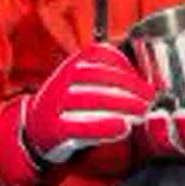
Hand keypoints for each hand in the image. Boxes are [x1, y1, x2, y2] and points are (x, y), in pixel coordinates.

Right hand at [0, 43, 156, 185]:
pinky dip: (105, 127)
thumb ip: (112, 77)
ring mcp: (55, 104)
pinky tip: (123, 127)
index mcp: (74, 62)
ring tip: (142, 112)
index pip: (102, 56)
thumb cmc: (71, 103)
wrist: (34, 128)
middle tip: (150, 100)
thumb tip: (148, 84)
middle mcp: (62, 79)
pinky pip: (81, 126)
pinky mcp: (54, 129)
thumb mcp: (86, 80)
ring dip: (123, 106)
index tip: (146, 84)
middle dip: (131, 89)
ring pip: (92, 100)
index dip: (128, 68)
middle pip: (100, 78)